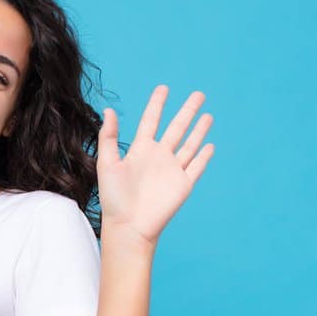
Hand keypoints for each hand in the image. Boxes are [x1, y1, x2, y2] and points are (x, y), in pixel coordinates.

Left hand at [96, 84, 214, 246]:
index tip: (164, 88)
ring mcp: (172, 170)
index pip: (151, 120)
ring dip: (199, 130)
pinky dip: (204, 156)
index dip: (157, 104)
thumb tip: (109, 110)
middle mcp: (158, 157)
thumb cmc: (113, 198)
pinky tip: (210, 145)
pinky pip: (197, 167)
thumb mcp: (106, 163)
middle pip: (177, 128)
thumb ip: (109, 137)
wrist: (128, 226)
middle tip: (198, 94)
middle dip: (187, 111)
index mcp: (140, 150)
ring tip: (207, 115)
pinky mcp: (183, 185)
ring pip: (190, 145)